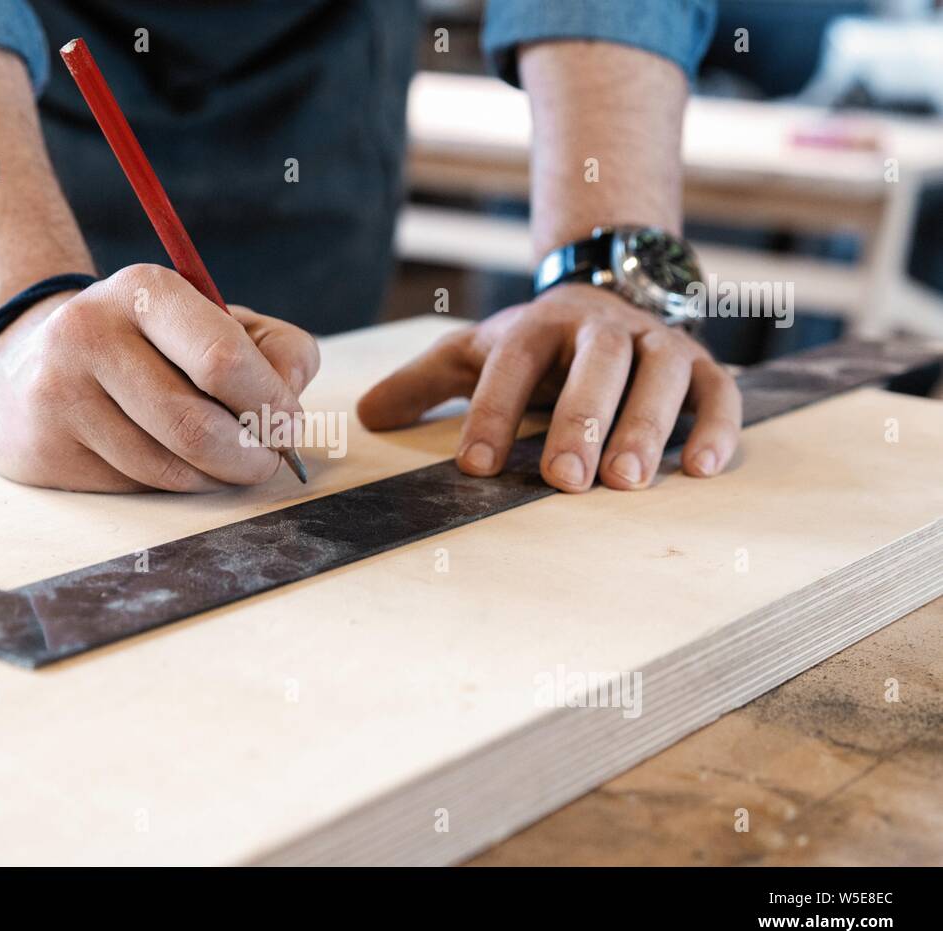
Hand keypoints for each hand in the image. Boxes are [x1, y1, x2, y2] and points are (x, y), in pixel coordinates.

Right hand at [0, 264, 319, 491]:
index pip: (221, 360)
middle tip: (268, 460)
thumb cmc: (152, 346)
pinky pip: (134, 489)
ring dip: (215, 478)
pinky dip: (171, 487)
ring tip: (223, 460)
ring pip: (168, 470)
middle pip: (196, 427)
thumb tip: (290, 393)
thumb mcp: (215, 322)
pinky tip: (169, 462)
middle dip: (251, 456)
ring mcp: (57, 395)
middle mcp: (88, 334)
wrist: (33, 361)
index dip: (270, 404)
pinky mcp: (42, 450)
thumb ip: (276, 347)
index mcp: (142, 291)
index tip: (288, 424)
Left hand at [358, 284, 740, 491]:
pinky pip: (720, 392)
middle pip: (595, 364)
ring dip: (648, 426)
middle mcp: (603, 330)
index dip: (494, 410)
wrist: (606, 296)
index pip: (513, 361)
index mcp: (540, 325)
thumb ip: (426, 382)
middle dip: (580, 419)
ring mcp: (657, 346)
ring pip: (661, 376)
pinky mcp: (702, 368)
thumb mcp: (477, 353)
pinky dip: (718, 426)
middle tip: (565, 478)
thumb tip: (364, 416)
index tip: (477, 466)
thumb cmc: (534, 346)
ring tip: (628, 481)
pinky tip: (704, 468)